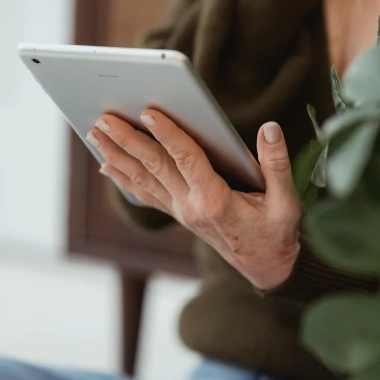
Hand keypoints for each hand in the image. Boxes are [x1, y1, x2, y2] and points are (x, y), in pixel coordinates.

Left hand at [87, 110, 301, 289]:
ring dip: (117, 155)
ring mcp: (180, 211)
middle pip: (153, 166)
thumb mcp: (286, 202)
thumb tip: (269, 127)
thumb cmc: (276, 233)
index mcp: (215, 200)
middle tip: (103, 118)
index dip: (167, 134)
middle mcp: (190, 206)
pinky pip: (145, 193)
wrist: (264, 268)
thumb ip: (277, 164)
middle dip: (127, 141)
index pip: (185, 159)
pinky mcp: (178, 214)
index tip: (148, 112)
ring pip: (142, 179)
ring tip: (94, 133)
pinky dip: (124, 178)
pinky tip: (107, 165)